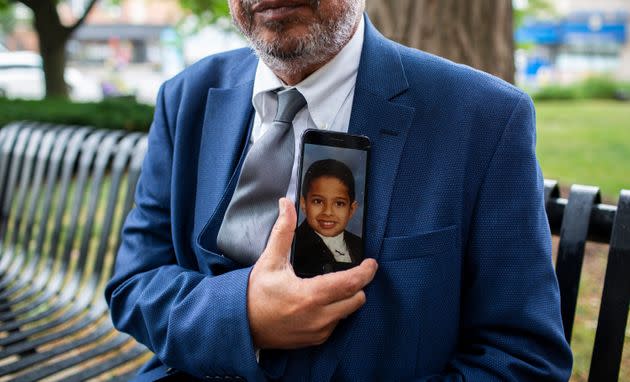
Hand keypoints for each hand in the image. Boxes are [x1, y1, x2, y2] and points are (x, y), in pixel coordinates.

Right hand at [247, 198, 377, 348]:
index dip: (366, 273)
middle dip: (358, 285)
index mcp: (310, 295)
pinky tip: (322, 303)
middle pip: (357, 299)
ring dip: (347, 299)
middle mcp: (318, 317)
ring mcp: (318, 332)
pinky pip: (336, 324)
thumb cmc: (255, 293)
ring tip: (334, 287)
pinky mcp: (315, 341)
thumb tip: (286, 204)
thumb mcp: (270, 260)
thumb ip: (283, 231)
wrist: (241, 325)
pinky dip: (335, 313)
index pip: (350, 284)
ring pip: (348, 313)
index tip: (371, 263)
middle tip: (352, 272)